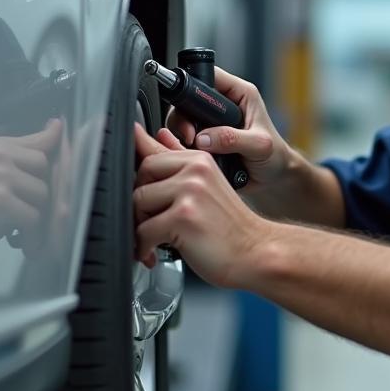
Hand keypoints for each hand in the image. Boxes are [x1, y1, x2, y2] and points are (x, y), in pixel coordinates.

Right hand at [0, 118, 61, 261]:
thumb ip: (22, 153)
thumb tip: (57, 126)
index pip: (42, 142)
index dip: (58, 153)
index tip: (67, 158)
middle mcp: (1, 156)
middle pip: (47, 172)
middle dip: (41, 196)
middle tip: (28, 215)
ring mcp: (0, 177)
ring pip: (43, 197)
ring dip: (36, 220)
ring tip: (18, 232)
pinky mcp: (0, 202)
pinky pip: (33, 219)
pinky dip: (31, 237)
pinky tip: (18, 244)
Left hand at [133, 124, 267, 286]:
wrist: (257, 252)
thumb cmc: (231, 226)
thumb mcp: (206, 186)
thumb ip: (179, 161)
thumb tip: (153, 136)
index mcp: (200, 159)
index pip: (151, 152)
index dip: (137, 173)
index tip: (133, 185)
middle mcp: (196, 170)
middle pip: (141, 173)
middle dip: (139, 202)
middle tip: (150, 221)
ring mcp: (190, 192)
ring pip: (138, 201)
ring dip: (140, 226)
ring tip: (156, 239)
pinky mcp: (183, 217)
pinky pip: (143, 230)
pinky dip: (143, 247)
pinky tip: (155, 253)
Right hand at [165, 66, 292, 197]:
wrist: (273, 179)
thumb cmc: (275, 157)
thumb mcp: (260, 145)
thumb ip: (233, 139)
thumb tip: (204, 138)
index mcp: (239, 93)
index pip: (209, 75)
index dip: (194, 87)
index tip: (189, 110)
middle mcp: (223, 105)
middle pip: (188, 99)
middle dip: (183, 118)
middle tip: (190, 137)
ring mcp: (212, 122)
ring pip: (183, 120)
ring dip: (182, 135)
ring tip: (192, 149)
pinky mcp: (204, 139)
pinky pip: (184, 138)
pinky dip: (183, 147)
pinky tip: (193, 157)